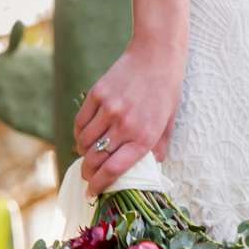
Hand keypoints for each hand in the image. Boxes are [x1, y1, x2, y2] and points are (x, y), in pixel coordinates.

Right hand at [72, 42, 184, 195]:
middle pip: (95, 159)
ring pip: (85, 142)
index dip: (100, 185)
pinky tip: (84, 137)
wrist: (156, 55)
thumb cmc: (166, 91)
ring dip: (83, 153)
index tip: (92, 193)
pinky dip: (79, 134)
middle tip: (87, 178)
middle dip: (88, 173)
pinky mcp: (97, 94)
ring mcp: (109, 109)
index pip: (114, 169)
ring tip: (87, 155)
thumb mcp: (169, 123)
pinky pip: (80, 122)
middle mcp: (125, 125)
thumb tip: (149, 170)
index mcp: (144, 137)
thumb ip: (158, 149)